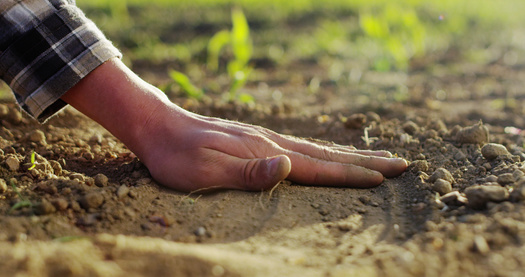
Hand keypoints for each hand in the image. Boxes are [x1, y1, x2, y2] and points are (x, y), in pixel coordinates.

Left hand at [62, 59, 407, 191]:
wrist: (158, 127)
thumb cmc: (177, 156)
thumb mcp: (205, 169)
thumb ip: (248, 170)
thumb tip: (288, 165)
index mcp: (265, 152)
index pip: (318, 166)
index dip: (351, 174)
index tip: (384, 178)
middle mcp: (272, 142)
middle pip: (328, 153)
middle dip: (365, 161)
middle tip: (401, 163)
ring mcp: (266, 138)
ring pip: (318, 147)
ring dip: (350, 153)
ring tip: (377, 157)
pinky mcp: (257, 139)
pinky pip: (302, 145)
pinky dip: (325, 149)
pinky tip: (327, 151)